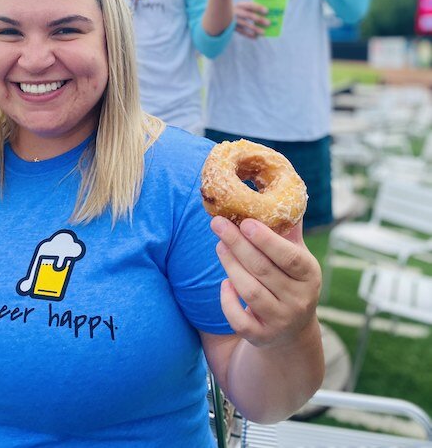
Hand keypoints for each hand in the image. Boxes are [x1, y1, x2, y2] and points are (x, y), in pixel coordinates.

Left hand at [210, 216, 321, 348]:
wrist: (293, 330)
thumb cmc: (290, 279)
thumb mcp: (296, 256)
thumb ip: (289, 229)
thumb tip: (285, 189)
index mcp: (310, 275)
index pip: (290, 256)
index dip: (267, 240)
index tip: (245, 222)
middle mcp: (299, 300)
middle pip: (264, 270)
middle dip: (238, 245)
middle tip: (218, 224)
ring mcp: (281, 320)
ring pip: (251, 292)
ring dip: (231, 266)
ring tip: (219, 245)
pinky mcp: (262, 337)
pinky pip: (240, 321)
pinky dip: (228, 301)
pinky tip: (224, 283)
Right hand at [234, 0, 269, 37]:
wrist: (224, 15)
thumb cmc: (240, 11)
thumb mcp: (244, 6)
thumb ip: (254, 7)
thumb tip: (268, 7)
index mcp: (240, 4)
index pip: (250, 5)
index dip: (258, 8)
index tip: (267, 11)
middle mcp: (236, 11)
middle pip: (248, 15)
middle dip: (259, 19)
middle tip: (268, 23)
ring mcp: (233, 20)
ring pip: (245, 24)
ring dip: (255, 29)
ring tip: (263, 33)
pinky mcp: (232, 28)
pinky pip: (241, 32)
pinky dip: (249, 35)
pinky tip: (256, 37)